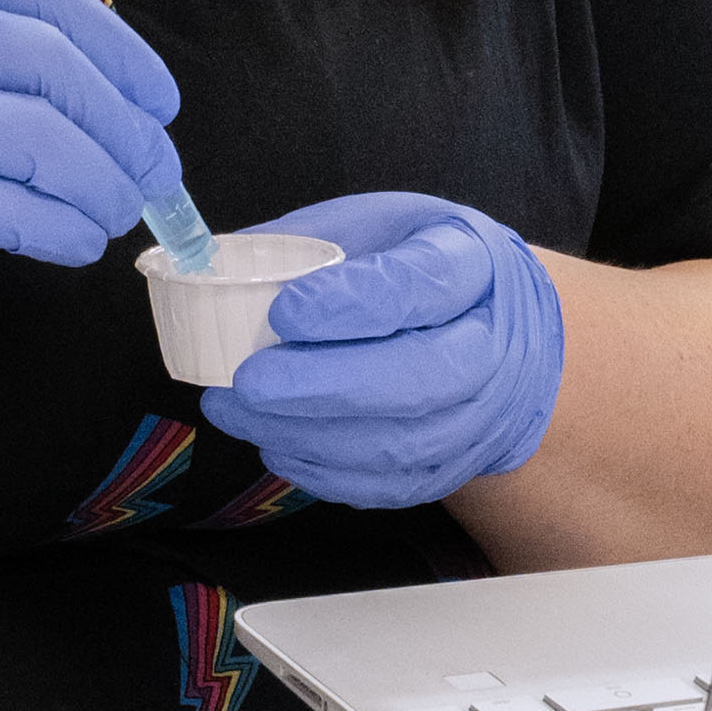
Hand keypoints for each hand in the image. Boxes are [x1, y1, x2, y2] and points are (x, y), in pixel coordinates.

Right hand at [0, 0, 178, 438]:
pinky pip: (4, 206)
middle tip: (156, 174)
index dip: (117, 44)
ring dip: (100, 182)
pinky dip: (60, 228)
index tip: (161, 100)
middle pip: (45, 61)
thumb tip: (128, 105)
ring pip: (34, 135)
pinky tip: (78, 243)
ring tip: (120, 213)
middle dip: (121, 125)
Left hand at [206, 191, 564, 509]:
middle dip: (322, 387)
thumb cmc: (420, 267)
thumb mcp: (377, 225)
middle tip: (247, 383)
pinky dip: (325, 472)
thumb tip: (210, 267)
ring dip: (307, 436)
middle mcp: (492, 346)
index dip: (350, 306)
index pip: (420, 287)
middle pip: (417, 378)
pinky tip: (275, 445)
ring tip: (237, 412)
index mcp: (471, 265)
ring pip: (399, 443)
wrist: (501, 333)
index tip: (282, 314)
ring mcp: (480, 415)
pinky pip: (389, 485)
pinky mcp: (454, 465)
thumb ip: (306, 243)